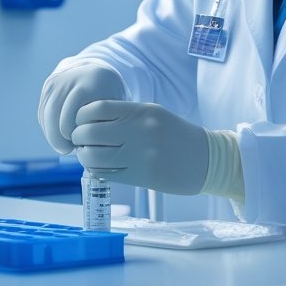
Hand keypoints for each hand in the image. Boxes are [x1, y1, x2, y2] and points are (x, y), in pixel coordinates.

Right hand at [38, 65, 125, 153]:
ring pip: (46, 115)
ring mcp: (57, 81)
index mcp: (94, 82)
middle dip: (61, 137)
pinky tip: (59, 136)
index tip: (86, 143)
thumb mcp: (116, 108)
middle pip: (57, 114)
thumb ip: (107, 125)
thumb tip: (91, 153)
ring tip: (65, 145)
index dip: (78, 133)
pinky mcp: (48, 87)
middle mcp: (72, 78)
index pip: (78, 115)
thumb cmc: (111, 98)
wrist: (98, 74)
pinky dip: (49, 128)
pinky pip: (43, 113)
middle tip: (70, 149)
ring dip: (53, 135)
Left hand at [71, 101, 208, 195]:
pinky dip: (97, 171)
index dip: (81, 116)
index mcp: (141, 111)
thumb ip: (124, 115)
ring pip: (94, 156)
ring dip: (85, 157)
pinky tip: (100, 168)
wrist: (206, 159)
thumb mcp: (153, 114)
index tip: (82, 122)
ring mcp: (140, 155)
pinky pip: (106, 174)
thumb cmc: (176, 135)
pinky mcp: (142, 176)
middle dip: (79, 138)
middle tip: (81, 141)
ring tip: (89, 156)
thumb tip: (89, 122)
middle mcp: (139, 130)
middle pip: (90, 133)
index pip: (96, 108)